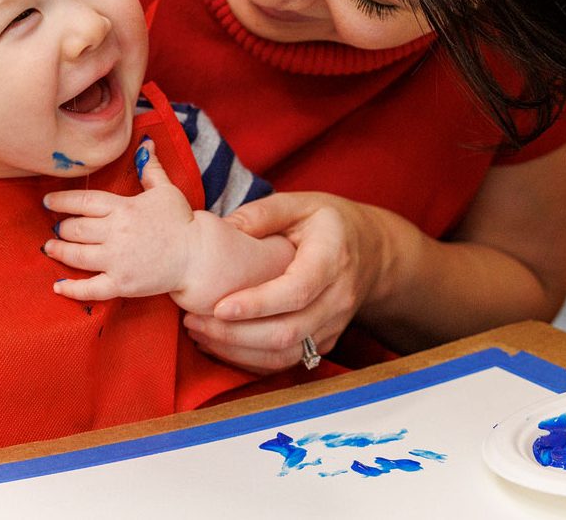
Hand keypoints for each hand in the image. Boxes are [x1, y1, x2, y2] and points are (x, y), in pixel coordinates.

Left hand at [42, 141, 199, 301]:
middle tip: (56, 228)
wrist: (199, 256)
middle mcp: (116, 233)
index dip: (62, 201)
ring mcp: (117, 260)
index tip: (47, 202)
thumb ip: (150, 169)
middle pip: (76, 228)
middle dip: (62, 227)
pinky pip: (91, 288)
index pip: (83, 201)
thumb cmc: (182, 222)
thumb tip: (146, 144)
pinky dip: (72, 289)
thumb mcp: (166, 190)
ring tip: (50, 248)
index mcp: (124, 208)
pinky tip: (58, 286)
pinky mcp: (122, 284)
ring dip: (59, 251)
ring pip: (77, 255)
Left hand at [183, 190, 387, 371]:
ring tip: (198, 333)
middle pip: (288, 332)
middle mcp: (338, 299)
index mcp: (332, 259)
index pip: (296, 291)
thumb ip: (262, 213)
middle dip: (235, 334)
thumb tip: (221, 228)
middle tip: (192, 320)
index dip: (257, 304)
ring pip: (285, 354)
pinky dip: (249, 360)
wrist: (372, 252)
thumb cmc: (328, 223)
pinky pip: (286, 362)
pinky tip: (218, 344)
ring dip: (237, 351)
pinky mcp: (323, 342)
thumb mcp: (300, 203)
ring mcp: (333, 325)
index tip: (218, 307)